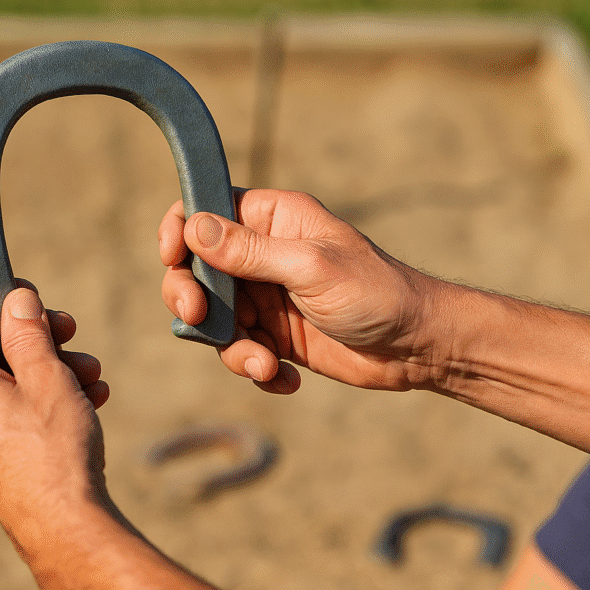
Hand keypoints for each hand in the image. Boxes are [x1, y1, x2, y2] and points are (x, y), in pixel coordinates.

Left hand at [0, 285, 111, 554]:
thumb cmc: (54, 451)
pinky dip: (46, 394)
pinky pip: (13, 406)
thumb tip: (15, 298)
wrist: (65, 526)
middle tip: (71, 330)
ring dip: (51, 365)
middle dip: (35, 333)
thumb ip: (27, 331)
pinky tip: (88, 398)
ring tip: (92, 375)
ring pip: (7, 376)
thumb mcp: (46, 376)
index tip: (28, 291)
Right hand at [159, 189, 446, 393]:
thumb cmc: (376, 292)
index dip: (179, 230)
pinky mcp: (275, 337)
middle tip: (197, 318)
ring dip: (231, 348)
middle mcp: (262, 254)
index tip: (171, 257)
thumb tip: (193, 227)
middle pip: (195, 268)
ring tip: (264, 366)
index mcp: (272, 218)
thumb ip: (249, 252)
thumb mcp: (310, 268)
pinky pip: (240, 351)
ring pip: (213, 319)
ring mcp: (266, 297)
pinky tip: (285, 379)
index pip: (205, 210)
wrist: (418, 346)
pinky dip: (254, 369)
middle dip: (191, 297)